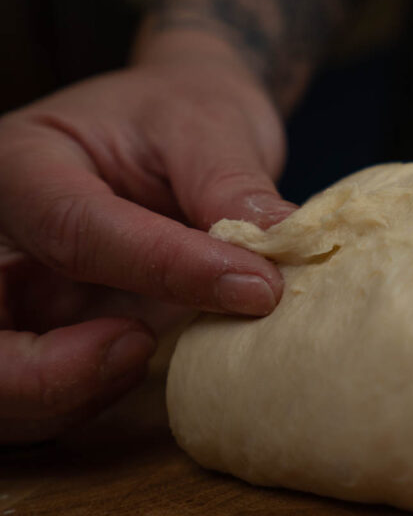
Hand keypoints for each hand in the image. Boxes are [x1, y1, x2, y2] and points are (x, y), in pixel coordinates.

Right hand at [0, 31, 295, 443]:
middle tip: (136, 353)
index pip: (72, 227)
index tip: (254, 287)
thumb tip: (281, 256)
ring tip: (146, 357)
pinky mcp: (46, 331)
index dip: (162, 266)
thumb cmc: (186, 113)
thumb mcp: (212, 127)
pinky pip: (42, 392)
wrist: (181, 128)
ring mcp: (15, 291)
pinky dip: (81, 402)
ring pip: (0, 382)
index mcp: (25, 161)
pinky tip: (140, 368)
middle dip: (42, 373)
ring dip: (64, 397)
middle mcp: (0, 236)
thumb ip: (234, 187)